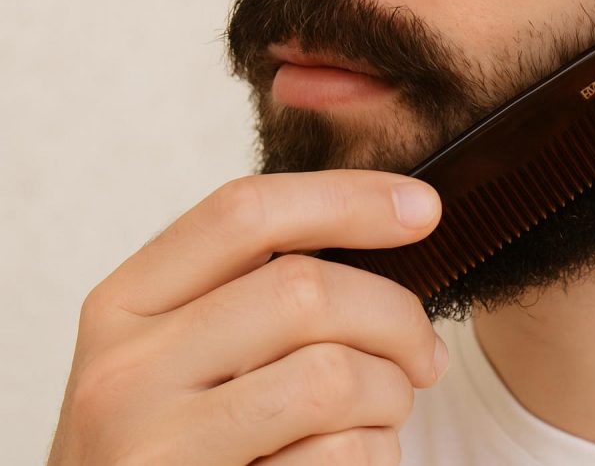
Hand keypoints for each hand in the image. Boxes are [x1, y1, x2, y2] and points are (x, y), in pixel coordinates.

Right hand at [46, 170, 447, 464]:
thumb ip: (255, 294)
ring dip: (392, 394)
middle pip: (304, 290)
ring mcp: (156, 444)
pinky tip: (354, 457)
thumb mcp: (182, 353)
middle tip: (424, 355)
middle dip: (396, 318)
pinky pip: (337, 455)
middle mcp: (126, 368)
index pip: (245, 213)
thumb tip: (397, 225)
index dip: (349, 198)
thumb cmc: (177, 443)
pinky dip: (375, 453)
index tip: (423, 207)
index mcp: (126, 304)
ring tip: (386, 411)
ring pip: (333, 375)